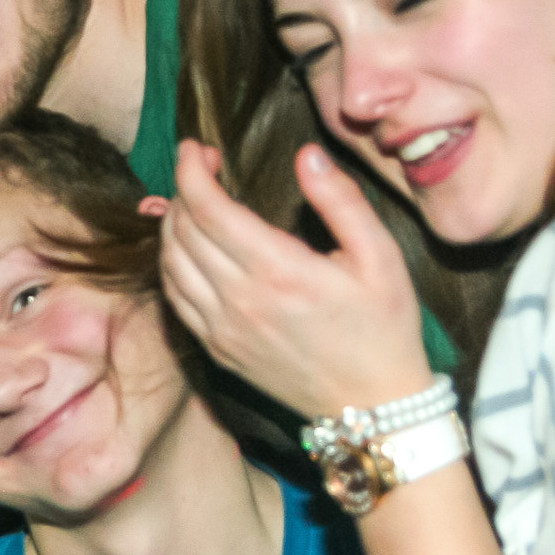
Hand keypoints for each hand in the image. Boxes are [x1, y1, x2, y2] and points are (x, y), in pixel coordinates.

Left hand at [157, 139, 429, 419]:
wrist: (374, 406)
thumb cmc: (384, 328)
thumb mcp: (381, 257)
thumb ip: (341, 200)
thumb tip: (307, 155)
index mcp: (278, 270)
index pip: (208, 207)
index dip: (192, 169)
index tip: (198, 148)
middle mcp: (239, 299)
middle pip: (182, 230)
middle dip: (183, 188)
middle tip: (202, 169)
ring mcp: (222, 329)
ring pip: (170, 263)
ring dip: (172, 225)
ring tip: (193, 203)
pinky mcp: (218, 350)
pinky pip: (175, 299)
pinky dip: (171, 265)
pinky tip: (188, 249)